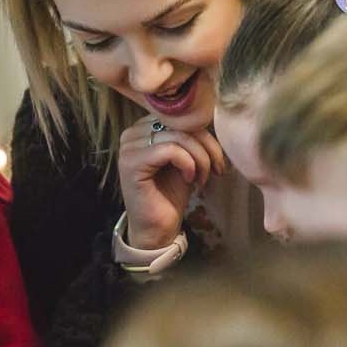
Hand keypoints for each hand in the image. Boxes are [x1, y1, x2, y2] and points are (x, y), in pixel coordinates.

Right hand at [116, 116, 227, 249]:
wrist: (157, 229)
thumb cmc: (170, 194)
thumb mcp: (185, 159)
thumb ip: (190, 138)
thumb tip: (210, 118)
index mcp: (144, 128)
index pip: (180, 117)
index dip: (204, 134)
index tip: (217, 159)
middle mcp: (132, 133)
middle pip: (180, 124)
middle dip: (206, 146)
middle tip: (217, 169)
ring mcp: (129, 147)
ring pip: (178, 137)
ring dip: (200, 158)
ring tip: (203, 178)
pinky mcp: (131, 163)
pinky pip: (169, 150)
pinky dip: (187, 163)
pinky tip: (190, 180)